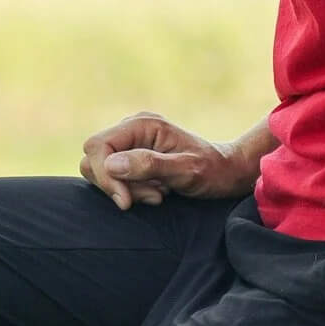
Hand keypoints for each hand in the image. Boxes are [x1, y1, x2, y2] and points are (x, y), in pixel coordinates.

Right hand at [78, 113, 258, 210]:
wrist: (229, 172)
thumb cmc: (212, 171)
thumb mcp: (185, 170)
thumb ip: (148, 165)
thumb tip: (110, 164)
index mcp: (142, 124)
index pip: (98, 146)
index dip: (104, 175)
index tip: (125, 201)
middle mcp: (132, 128)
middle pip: (94, 157)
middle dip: (116, 184)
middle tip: (152, 196)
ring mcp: (132, 142)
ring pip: (103, 169)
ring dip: (126, 189)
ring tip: (158, 195)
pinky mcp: (134, 156)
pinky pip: (116, 176)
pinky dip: (132, 190)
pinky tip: (157, 192)